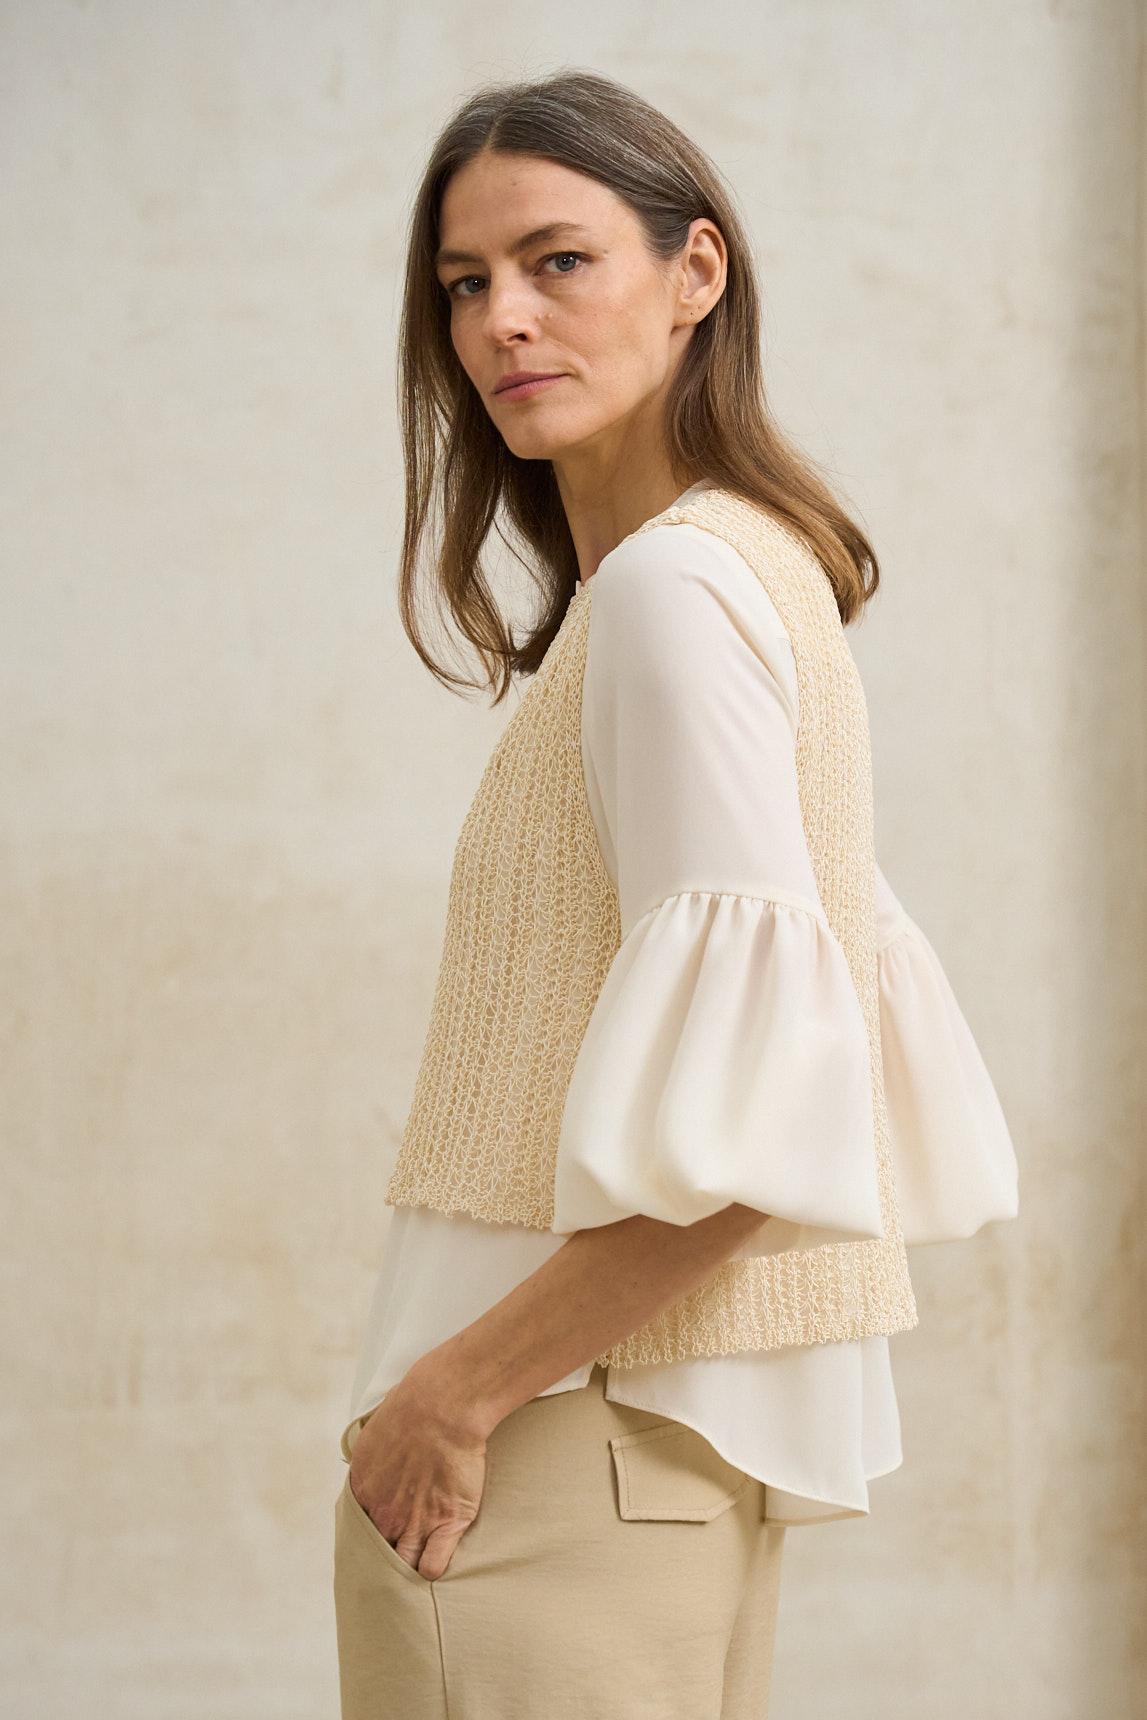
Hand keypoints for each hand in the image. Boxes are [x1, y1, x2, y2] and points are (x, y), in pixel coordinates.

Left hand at [348, 1363, 488, 1580]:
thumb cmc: (410, 1408)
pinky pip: (433, 1566)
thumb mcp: (374, 1432)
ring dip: (406, 1570)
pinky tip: (437, 1560)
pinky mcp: (448, 1524)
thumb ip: (370, 1456)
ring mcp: (415, 1523)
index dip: (368, 1537)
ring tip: (414, 1573)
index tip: (377, 1539)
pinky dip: (434, 1567)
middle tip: (392, 1566)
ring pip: (402, 1568)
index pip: (357, 1532)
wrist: (442, 1408)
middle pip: (375, 1558)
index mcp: (362, 1492)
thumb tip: (372, 1456)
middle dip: (383, 1564)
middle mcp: (384, 1515)